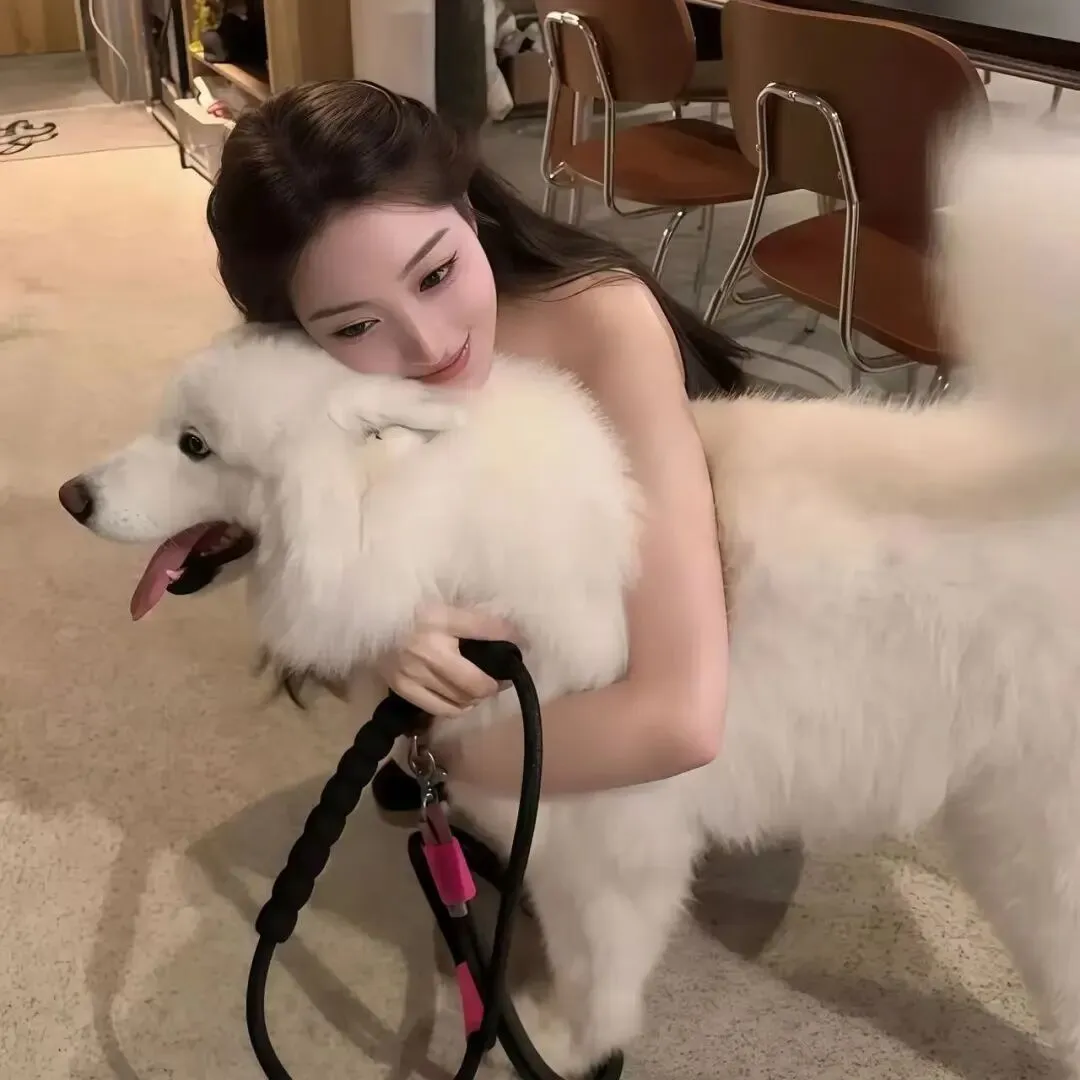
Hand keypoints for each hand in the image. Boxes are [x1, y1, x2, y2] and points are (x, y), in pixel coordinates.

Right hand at [376, 602, 521, 716]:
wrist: (364, 620)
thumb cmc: (406, 607)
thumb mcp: (439, 601)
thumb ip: (466, 614)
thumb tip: (503, 626)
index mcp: (440, 617)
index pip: (488, 629)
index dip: (510, 637)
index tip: (520, 643)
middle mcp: (430, 648)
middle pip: (476, 681)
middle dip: (496, 684)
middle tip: (502, 679)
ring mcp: (415, 672)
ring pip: (460, 699)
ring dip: (477, 697)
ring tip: (481, 689)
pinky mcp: (402, 687)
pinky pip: (439, 708)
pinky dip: (456, 707)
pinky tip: (461, 701)